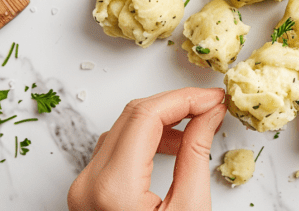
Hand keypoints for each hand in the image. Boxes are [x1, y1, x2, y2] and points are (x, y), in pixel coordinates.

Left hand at [68, 87, 226, 210]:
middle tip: (211, 105)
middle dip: (176, 103)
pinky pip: (116, 148)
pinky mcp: (88, 193)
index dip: (185, 99)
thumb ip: (196, 154)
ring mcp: (84, 188)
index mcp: (112, 188)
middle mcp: (88, 184)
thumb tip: (209, 114)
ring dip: (162, 118)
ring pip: (123, 128)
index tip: (214, 98)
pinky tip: (174, 144)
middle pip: (133, 115)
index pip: (147, 115)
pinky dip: (147, 137)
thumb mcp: (189, 209)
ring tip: (198, 124)